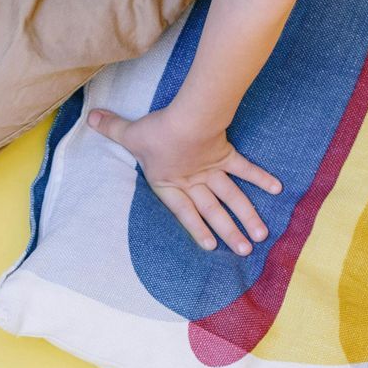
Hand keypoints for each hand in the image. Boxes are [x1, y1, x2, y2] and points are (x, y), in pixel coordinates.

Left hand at [88, 108, 280, 255]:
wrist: (188, 120)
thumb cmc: (156, 131)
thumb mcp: (128, 132)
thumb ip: (110, 127)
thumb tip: (89, 117)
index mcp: (169, 184)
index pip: (183, 212)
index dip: (196, 229)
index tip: (211, 246)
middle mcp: (192, 181)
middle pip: (213, 211)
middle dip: (229, 232)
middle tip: (244, 251)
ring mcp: (212, 170)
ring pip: (232, 198)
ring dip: (247, 216)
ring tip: (261, 236)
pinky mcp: (226, 155)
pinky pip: (245, 169)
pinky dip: (261, 178)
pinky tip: (278, 189)